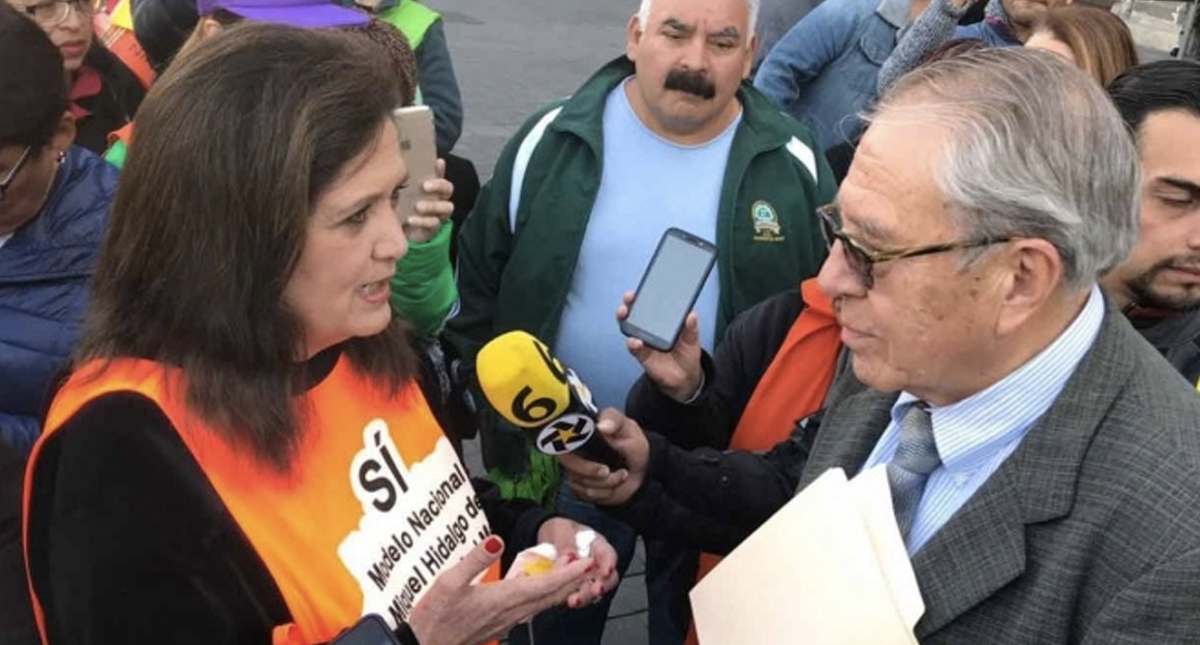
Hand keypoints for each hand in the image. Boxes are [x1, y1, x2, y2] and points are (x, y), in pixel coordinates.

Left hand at [405, 158, 454, 243]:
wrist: (399, 229)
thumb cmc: (402, 205)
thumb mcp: (400, 192)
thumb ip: (403, 182)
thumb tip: (398, 167)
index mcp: (432, 187)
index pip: (440, 175)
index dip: (441, 168)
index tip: (438, 162)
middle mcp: (440, 198)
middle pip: (448, 189)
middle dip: (438, 186)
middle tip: (425, 185)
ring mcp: (440, 213)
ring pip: (446, 207)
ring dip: (432, 205)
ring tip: (418, 206)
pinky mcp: (434, 227)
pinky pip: (434, 223)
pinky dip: (422, 221)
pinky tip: (411, 219)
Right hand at [408, 535, 594, 644]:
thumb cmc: (436, 617)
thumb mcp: (449, 582)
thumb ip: (474, 559)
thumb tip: (495, 539)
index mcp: (504, 598)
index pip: (546, 584)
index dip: (569, 572)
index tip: (587, 562)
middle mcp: (512, 612)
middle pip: (551, 595)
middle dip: (572, 580)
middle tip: (589, 564)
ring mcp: (507, 621)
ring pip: (542, 604)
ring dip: (560, 589)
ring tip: (571, 574)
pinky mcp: (499, 625)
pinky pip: (530, 609)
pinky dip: (543, 597)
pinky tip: (539, 590)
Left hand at [536, 517, 619, 606]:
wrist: (546, 541)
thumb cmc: (559, 531)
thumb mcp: (561, 529)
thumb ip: (566, 541)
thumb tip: (570, 555)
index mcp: (598, 546)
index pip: (608, 555)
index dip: (609, 564)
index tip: (605, 571)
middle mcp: (596, 564)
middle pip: (607, 578)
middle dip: (602, 586)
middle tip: (594, 590)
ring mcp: (587, 578)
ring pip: (594, 592)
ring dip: (586, 597)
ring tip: (574, 600)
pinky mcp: (575, 589)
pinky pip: (579, 597)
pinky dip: (574, 600)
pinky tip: (566, 601)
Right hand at [560, 409, 648, 506]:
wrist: (640, 470)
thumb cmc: (631, 444)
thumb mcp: (627, 427)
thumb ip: (614, 421)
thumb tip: (602, 426)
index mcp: (581, 432)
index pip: (564, 438)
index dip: (572, 445)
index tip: (589, 450)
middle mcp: (574, 451)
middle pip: (568, 463)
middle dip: (590, 470)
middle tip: (608, 470)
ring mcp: (575, 470)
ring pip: (581, 481)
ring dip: (606, 482)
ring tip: (622, 474)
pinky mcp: (580, 487)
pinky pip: (586, 494)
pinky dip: (605, 492)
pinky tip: (615, 485)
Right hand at [617, 291, 702, 402]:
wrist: (684, 378)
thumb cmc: (687, 354)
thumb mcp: (692, 340)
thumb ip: (691, 328)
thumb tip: (692, 315)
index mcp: (662, 320)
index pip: (651, 304)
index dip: (645, 294)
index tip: (643, 286)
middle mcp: (649, 328)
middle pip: (635, 312)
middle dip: (629, 302)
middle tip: (629, 297)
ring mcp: (644, 340)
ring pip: (629, 326)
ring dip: (624, 319)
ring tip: (624, 313)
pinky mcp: (641, 354)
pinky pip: (633, 347)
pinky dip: (633, 344)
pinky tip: (636, 341)